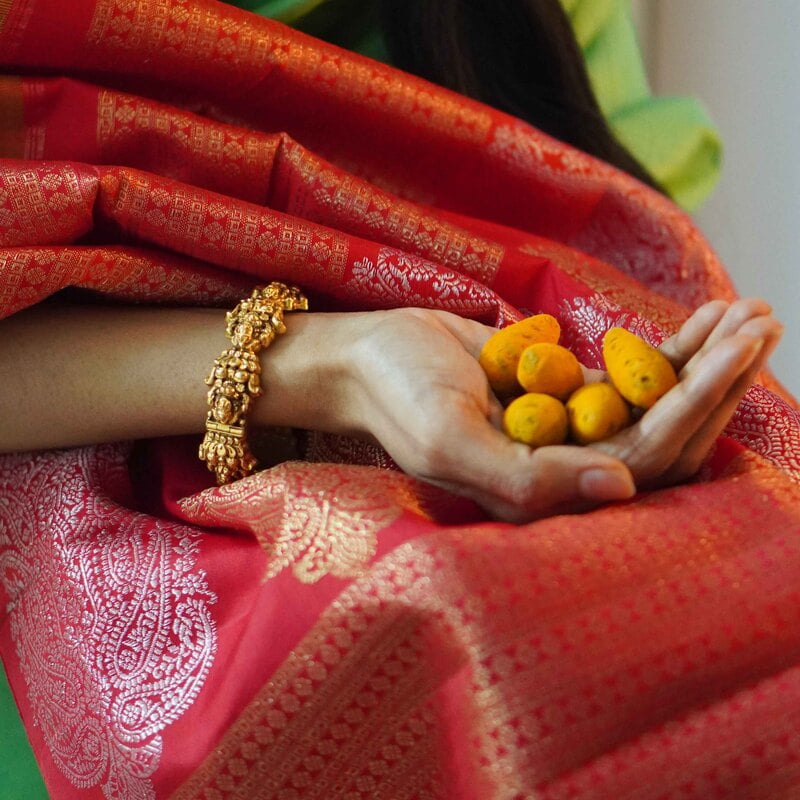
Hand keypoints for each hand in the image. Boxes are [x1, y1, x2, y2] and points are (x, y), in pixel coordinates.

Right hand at [328, 300, 780, 522]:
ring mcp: (569, 430)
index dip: (691, 411)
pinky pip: (630, 378)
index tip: (732, 354)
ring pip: (656, 406)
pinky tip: (704, 317)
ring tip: (749, 313)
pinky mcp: (566, 394)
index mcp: (540, 494)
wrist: (368, 356)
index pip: (638, 462)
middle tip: (759, 325)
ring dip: (706, 362)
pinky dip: (670, 349)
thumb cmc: (396, 395)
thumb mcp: (446, 436)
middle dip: (716, 382)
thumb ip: (523, 477)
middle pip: (664, 436)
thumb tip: (618, 487)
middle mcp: (564, 470)